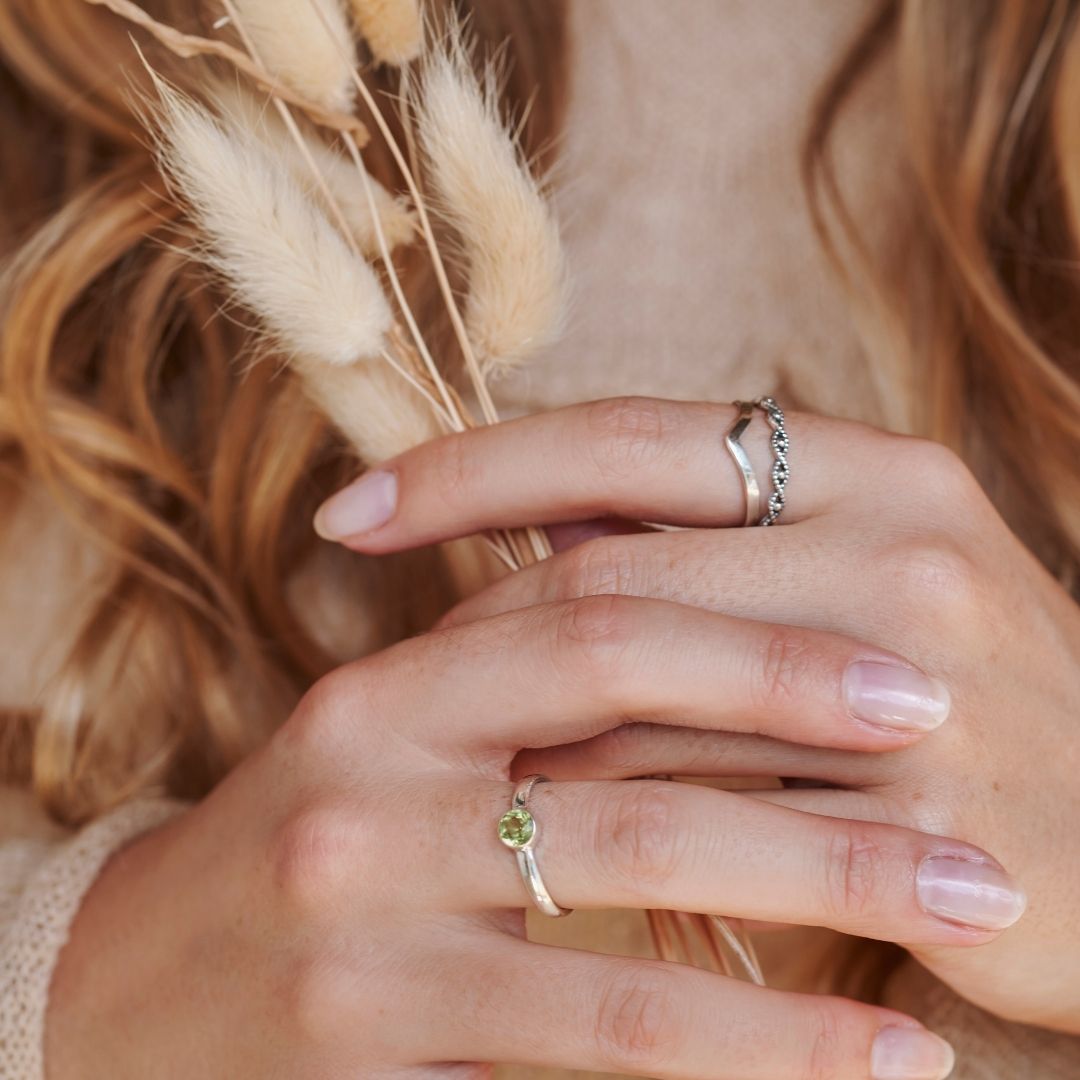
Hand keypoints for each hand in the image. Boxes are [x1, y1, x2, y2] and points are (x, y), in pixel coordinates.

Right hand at [51, 563, 992, 1076]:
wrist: (141, 986)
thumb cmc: (322, 839)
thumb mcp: (403, 735)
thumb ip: (525, 676)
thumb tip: (714, 617)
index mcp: (385, 688)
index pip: (590, 624)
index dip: (758, 648)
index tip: (902, 680)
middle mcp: (360, 788)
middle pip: (626, 771)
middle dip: (815, 800)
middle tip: (972, 822)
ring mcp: (357, 928)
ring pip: (626, 934)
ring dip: (816, 933)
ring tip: (965, 937)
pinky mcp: (365, 1051)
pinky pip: (591, 1053)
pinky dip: (745, 1060)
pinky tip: (861, 1065)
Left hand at [314, 395, 1079, 1034]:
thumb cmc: (951, 695)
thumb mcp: (847, 581)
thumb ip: (702, 546)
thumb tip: (535, 530)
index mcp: (876, 470)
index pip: (629, 436)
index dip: (474, 463)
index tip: (351, 505)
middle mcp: (904, 551)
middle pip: (616, 570)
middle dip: (473, 610)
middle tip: (377, 652)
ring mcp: (920, 687)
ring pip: (638, 695)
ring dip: (524, 721)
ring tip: (452, 746)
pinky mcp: (921, 823)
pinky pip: (695, 808)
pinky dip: (596, 813)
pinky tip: (541, 825)